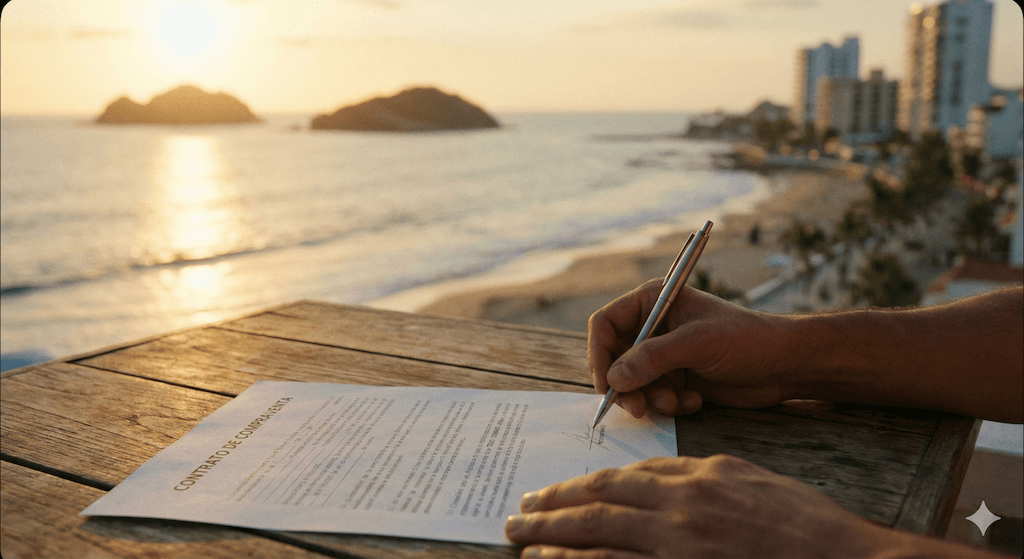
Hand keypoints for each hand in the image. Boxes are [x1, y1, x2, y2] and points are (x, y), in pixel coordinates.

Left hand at [506, 455, 906, 558]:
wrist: (844, 558)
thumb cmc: (804, 523)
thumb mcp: (751, 479)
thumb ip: (701, 474)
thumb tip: (657, 477)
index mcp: (696, 478)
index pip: (623, 476)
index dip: (581, 484)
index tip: (555, 491)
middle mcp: (680, 509)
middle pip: (598, 501)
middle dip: (551, 506)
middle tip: (519, 513)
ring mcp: (679, 546)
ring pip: (597, 537)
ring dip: (552, 538)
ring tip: (523, 541)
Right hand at [588, 280, 794, 417]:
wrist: (784, 365)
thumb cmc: (746, 339)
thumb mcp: (696, 344)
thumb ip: (652, 359)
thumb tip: (613, 380)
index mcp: (653, 302)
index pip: (605, 324)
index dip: (599, 354)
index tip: (605, 384)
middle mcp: (652, 327)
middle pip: (613, 358)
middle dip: (625, 385)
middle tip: (638, 408)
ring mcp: (663, 354)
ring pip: (632, 383)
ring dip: (650, 398)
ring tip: (676, 403)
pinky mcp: (675, 378)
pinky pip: (652, 396)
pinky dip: (668, 404)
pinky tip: (694, 401)